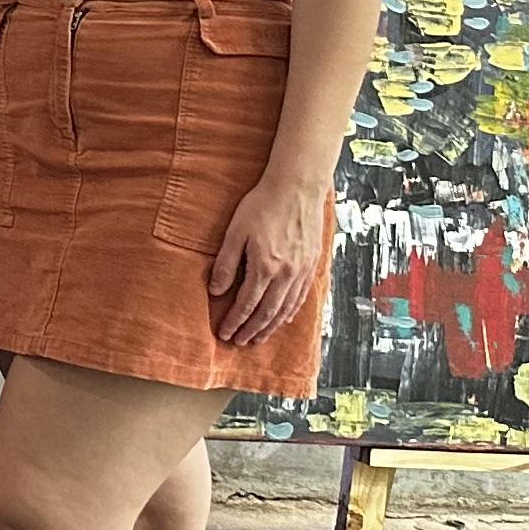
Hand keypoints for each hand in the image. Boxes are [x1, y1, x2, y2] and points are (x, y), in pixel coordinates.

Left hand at [209, 166, 331, 346]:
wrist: (297, 188)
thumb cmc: (262, 205)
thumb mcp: (235, 232)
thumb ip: (226, 264)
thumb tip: (216, 291)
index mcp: (265, 267)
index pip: (247, 304)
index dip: (235, 321)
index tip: (224, 333)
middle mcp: (287, 274)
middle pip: (267, 312)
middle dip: (251, 330)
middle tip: (238, 342)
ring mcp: (302, 270)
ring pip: (286, 308)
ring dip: (271, 326)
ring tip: (258, 338)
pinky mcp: (312, 264)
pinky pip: (301, 297)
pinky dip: (290, 312)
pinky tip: (283, 318)